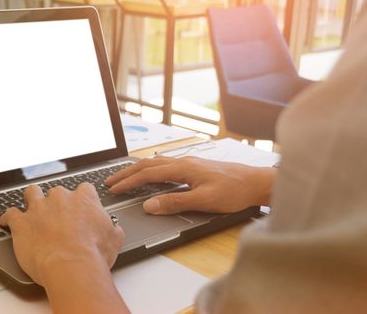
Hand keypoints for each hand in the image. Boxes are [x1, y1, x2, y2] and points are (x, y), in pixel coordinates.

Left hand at [0, 183, 123, 286]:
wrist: (72, 266)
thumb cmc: (93, 254)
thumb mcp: (114, 239)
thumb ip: (112, 228)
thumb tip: (114, 229)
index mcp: (84, 199)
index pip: (84, 189)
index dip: (82, 199)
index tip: (81, 207)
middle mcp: (60, 198)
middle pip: (56, 191)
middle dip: (56, 201)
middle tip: (58, 215)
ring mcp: (39, 208)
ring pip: (31, 193)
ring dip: (31, 199)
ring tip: (31, 206)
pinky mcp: (21, 222)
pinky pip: (10, 213)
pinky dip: (7, 217)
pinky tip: (6, 221)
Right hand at [105, 156, 274, 214]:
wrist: (256, 182)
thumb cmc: (235, 190)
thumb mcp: (204, 201)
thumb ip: (175, 202)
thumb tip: (150, 205)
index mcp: (183, 168)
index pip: (147, 174)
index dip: (128, 182)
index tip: (114, 189)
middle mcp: (183, 162)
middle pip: (147, 164)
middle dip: (126, 172)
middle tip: (110, 180)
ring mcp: (188, 162)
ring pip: (155, 162)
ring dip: (137, 169)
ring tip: (124, 176)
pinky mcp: (194, 166)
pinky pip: (164, 164)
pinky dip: (150, 168)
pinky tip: (151, 172)